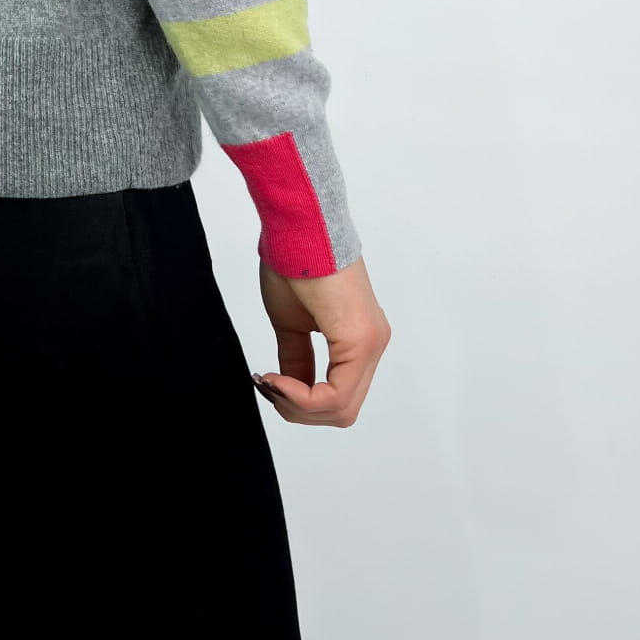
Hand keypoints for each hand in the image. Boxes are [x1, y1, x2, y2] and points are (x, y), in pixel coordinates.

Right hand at [253, 254, 390, 426]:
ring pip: (341, 409)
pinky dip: (302, 397)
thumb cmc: (294, 263)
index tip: (267, 382)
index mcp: (359, 339)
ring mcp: (371, 343)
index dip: (299, 402)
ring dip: (298, 406)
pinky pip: (336, 394)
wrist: (299, 229)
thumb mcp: (292, 324)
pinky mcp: (360, 340)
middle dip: (298, 409)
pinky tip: (278, 380)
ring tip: (271, 382)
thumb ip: (297, 359)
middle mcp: (373, 344)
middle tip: (268, 387)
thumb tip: (290, 387)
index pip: (337, 397)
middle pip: (342, 411)